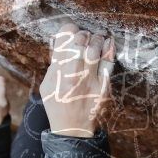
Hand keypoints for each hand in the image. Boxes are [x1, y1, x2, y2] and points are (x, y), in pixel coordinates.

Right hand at [39, 23, 114, 137]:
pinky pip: (108, 63)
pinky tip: (108, 43)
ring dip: (97, 39)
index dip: (68, 30)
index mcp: (56, 73)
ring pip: (94, 50)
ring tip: (97, 38)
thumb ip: (54, 65)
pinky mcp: (102, 87)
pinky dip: (109, 50)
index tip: (71, 29)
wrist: (72, 129)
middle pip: (79, 43)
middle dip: (83, 34)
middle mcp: (72, 76)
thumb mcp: (47, 85)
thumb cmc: (58, 105)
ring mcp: (88, 81)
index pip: (62, 42)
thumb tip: (61, 44)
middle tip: (85, 35)